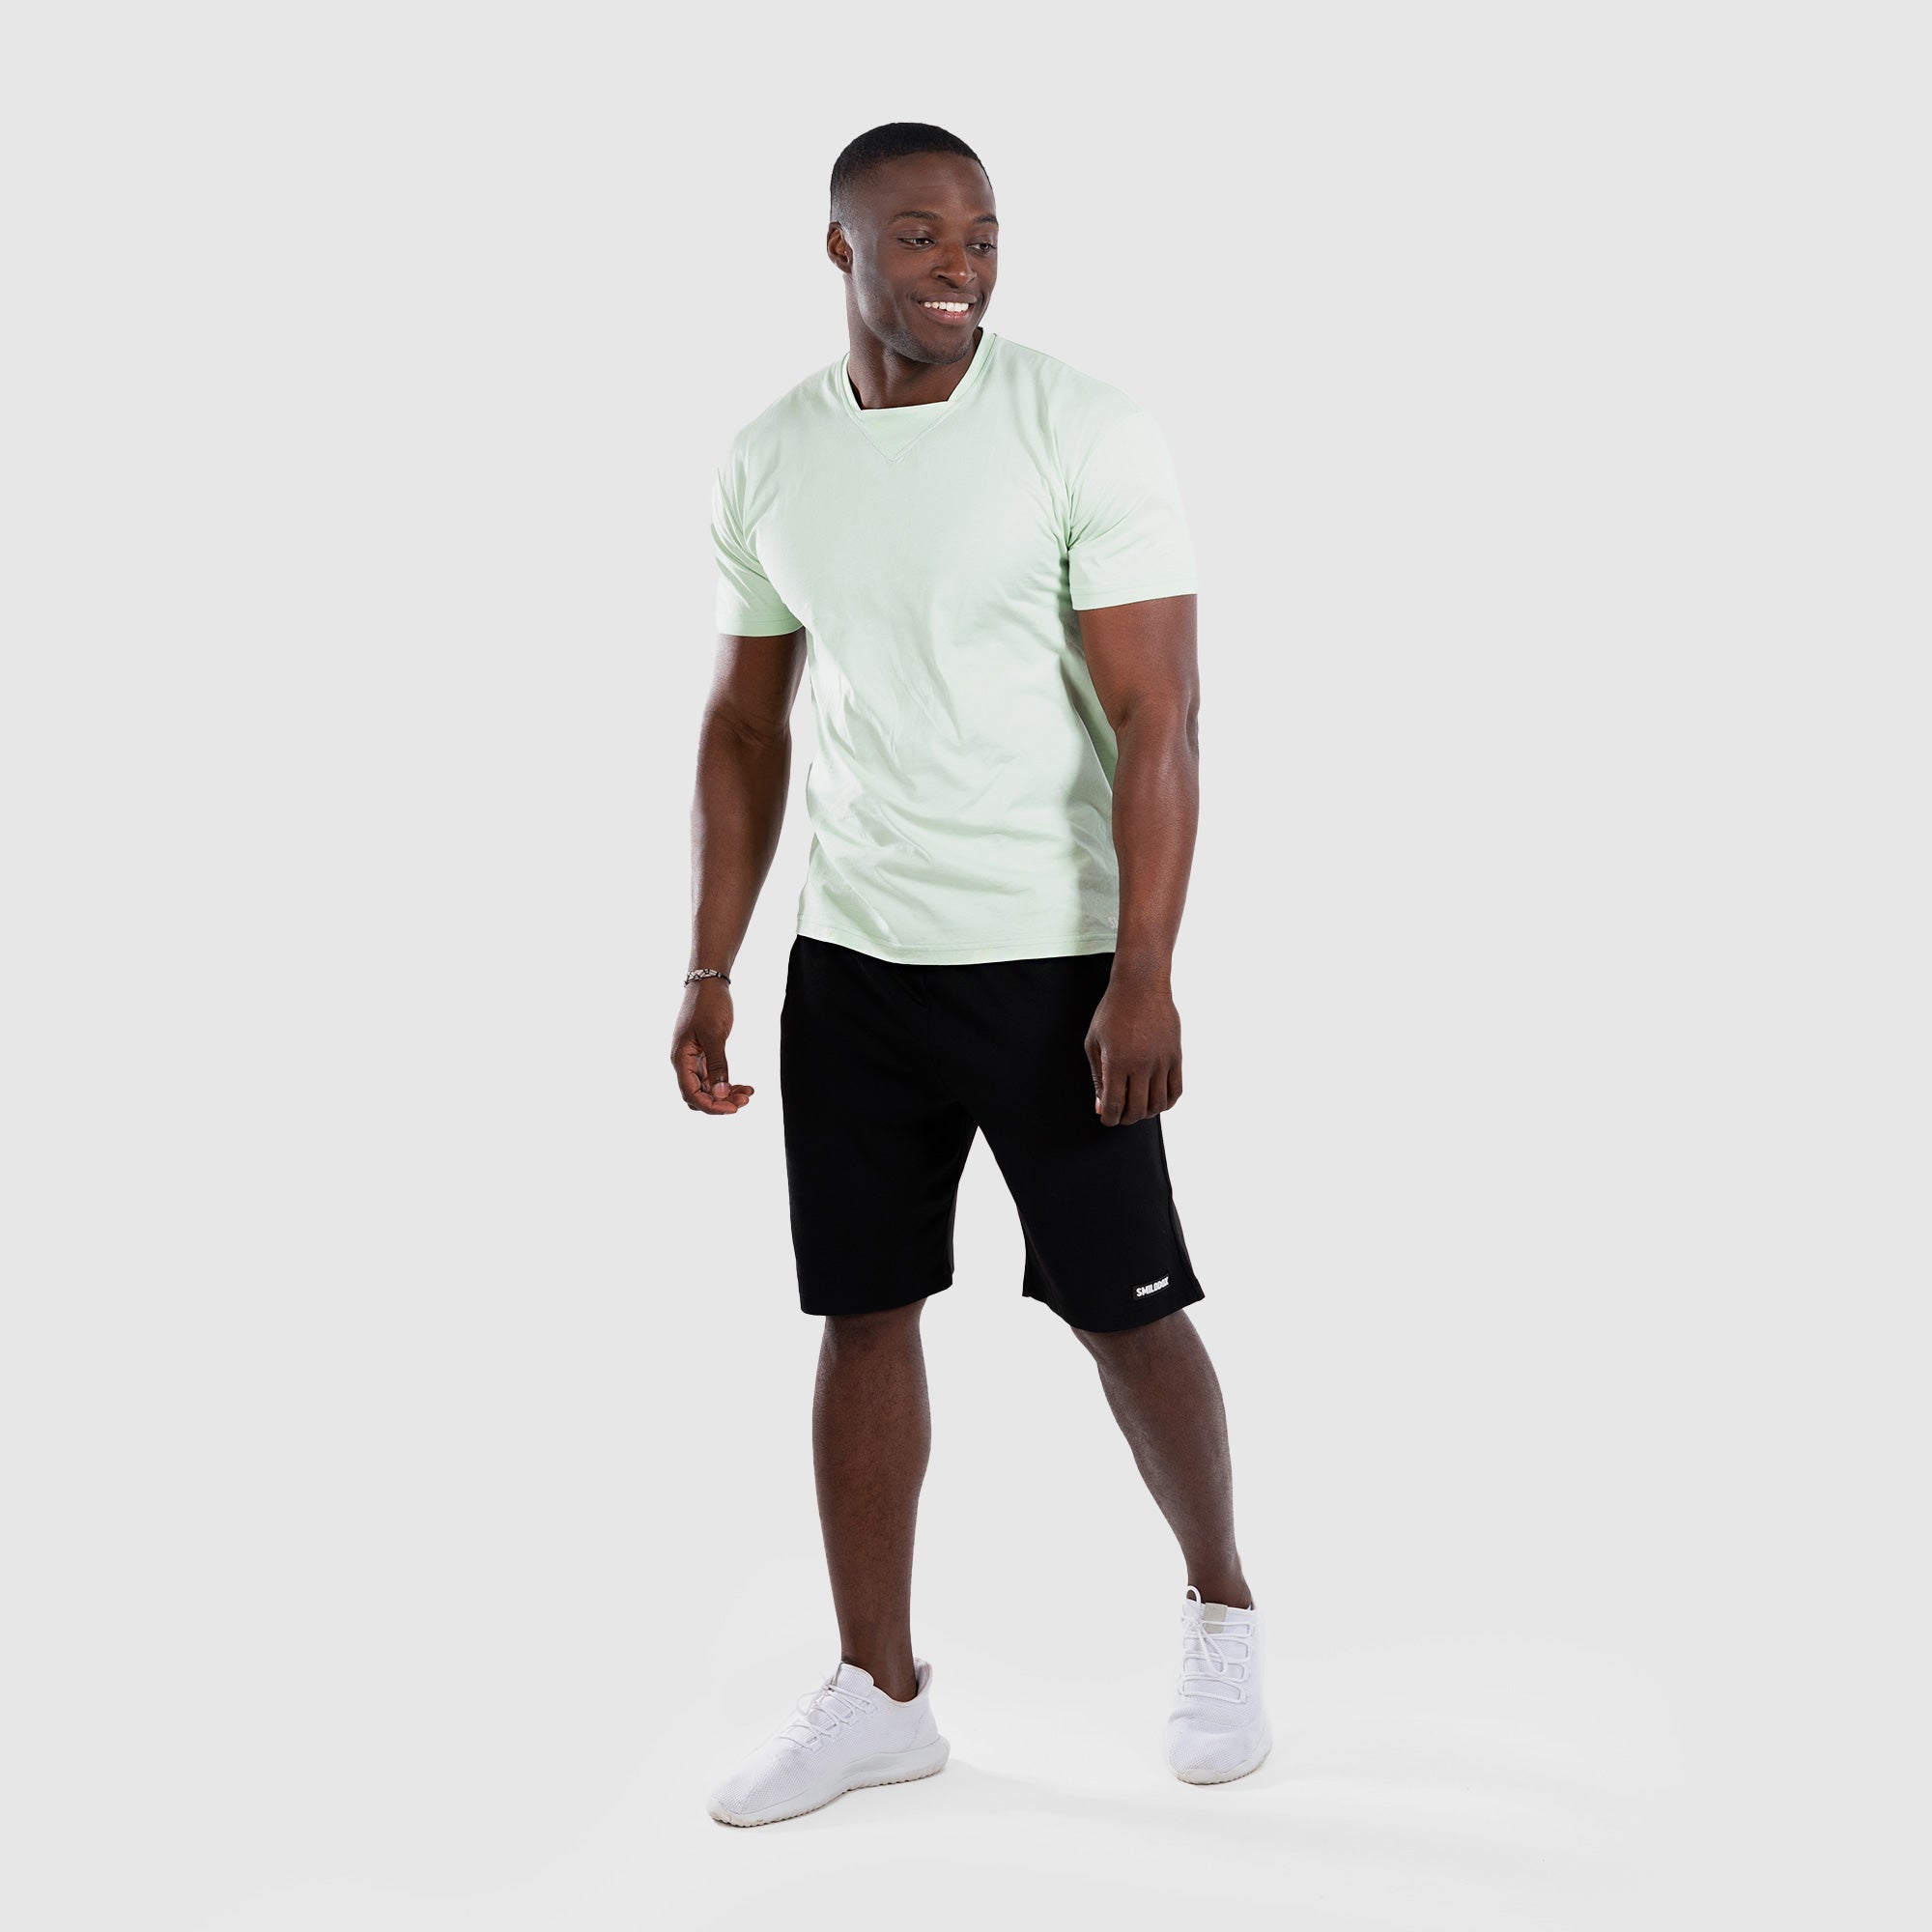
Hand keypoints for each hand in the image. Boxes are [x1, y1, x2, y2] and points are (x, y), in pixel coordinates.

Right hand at [671, 980, 755, 1114]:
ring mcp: (693, 1059)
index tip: (734, 1109)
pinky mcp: (704, 1054)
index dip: (711, 1106)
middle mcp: (684, 1062)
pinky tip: (745, 1085)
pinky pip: (713, 1077)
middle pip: (698, 1095)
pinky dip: (727, 1083)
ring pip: (708, 1088)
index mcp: (680, 1058)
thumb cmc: (709, 1004)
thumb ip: (718, 1065)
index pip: (691, 1094)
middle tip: (745, 1100)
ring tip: (749, 1093)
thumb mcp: (715, 1034)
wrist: (708, 982)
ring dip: (726, 1094)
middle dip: (720, 1102)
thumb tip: (720, 1094)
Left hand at [1085, 970, 1181, 1125]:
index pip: (1114, 1105)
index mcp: (1116, 1062)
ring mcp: (1162, 1061)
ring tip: (1137, 1106)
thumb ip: (1097, 1077)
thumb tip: (1101, 1107)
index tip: (1107, 1118)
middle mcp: (1141, 1065)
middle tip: (1120, 1114)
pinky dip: (1166, 1103)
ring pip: (1158, 1104)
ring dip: (1146, 1113)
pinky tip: (1156, 1100)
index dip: (1109, 1119)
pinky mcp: (1175, 1056)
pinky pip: (1175, 1090)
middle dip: (1126, 1118)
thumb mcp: (1094, 1042)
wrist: (1141, 986)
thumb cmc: (1112, 1012)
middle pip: (1137, 1110)